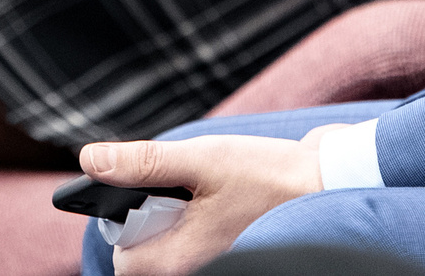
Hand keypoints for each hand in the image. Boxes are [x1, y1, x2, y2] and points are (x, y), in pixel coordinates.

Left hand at [78, 132, 326, 274]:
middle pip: (146, 255)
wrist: (333, 182)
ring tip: (203, 186)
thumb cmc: (272, 176)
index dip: (122, 224)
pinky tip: (220, 193)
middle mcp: (199, 270)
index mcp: (181, 259)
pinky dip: (196, 216)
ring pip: (172, 246)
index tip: (141, 190)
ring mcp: (219, 261)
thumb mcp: (203, 160)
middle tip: (178, 183)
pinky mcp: (233, 249)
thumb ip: (145, 163)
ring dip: (174, 213)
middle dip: (149, 216)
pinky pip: (197, 239)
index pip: (124, 262)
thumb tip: (91, 160)